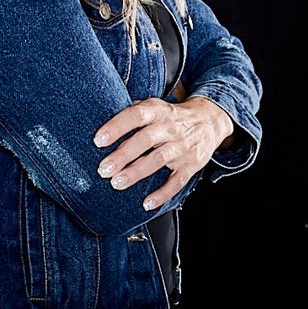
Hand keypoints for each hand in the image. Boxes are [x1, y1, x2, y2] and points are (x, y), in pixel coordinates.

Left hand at [93, 95, 234, 211]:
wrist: (209, 120)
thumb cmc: (170, 115)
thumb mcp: (153, 105)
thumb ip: (132, 111)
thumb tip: (100, 117)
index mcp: (156, 111)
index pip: (135, 116)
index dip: (116, 127)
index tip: (98, 140)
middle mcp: (169, 128)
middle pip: (144, 141)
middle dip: (122, 156)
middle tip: (103, 169)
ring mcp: (181, 147)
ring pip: (157, 160)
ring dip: (136, 173)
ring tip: (116, 183)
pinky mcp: (191, 165)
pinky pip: (177, 181)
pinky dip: (162, 194)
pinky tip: (146, 203)